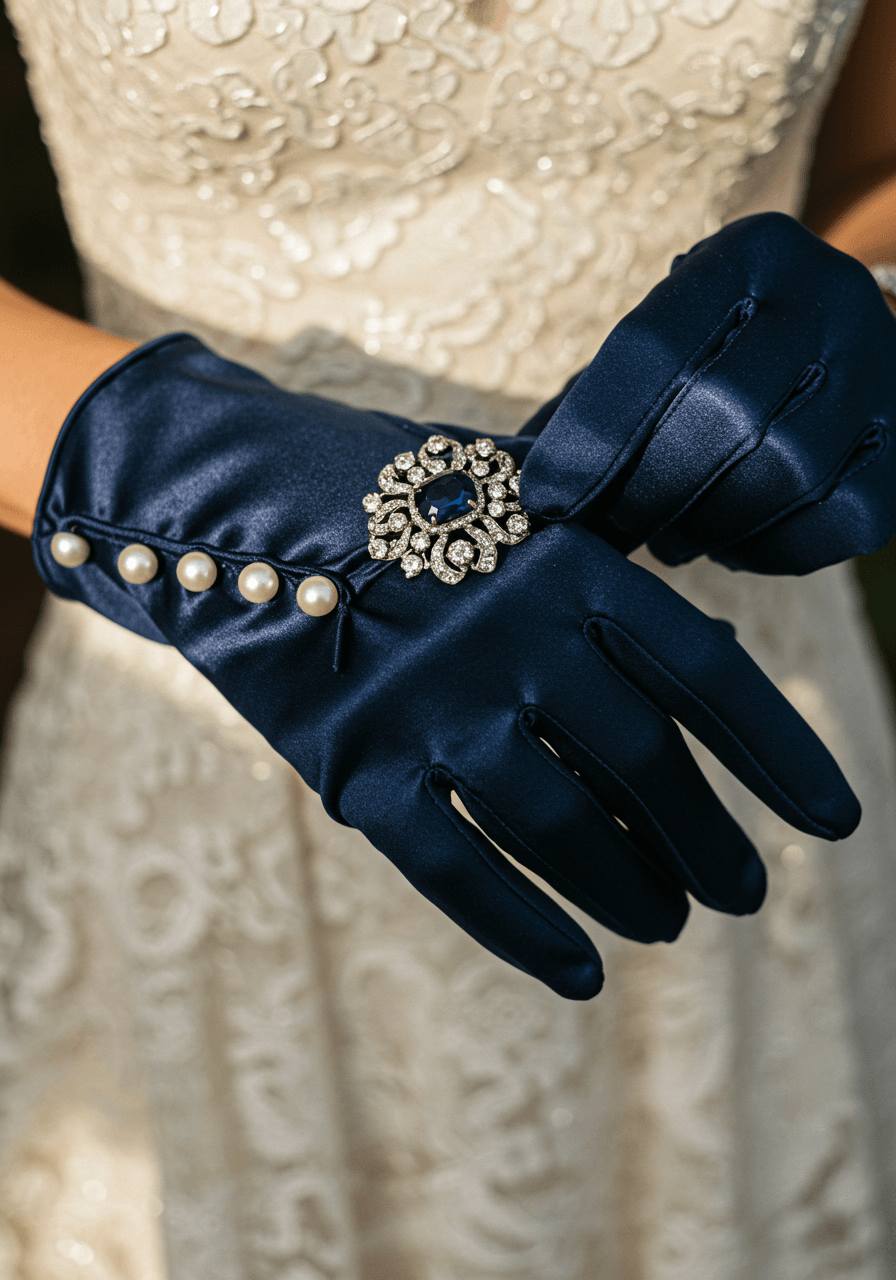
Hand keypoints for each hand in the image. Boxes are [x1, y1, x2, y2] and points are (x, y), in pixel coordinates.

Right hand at [33, 335, 858, 997]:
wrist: (235, 509)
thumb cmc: (394, 509)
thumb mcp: (511, 512)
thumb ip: (599, 581)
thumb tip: (703, 681)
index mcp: (564, 560)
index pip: (703, 674)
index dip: (779, 754)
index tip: (830, 822)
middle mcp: (509, 634)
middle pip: (641, 766)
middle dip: (706, 842)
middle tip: (742, 893)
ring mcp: (429, 705)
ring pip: (559, 827)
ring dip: (629, 889)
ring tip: (669, 922)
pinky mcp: (354, 766)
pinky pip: (455, 869)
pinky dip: (523, 930)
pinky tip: (578, 975)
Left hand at [521, 213, 895, 573]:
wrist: (838, 355)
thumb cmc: (715, 361)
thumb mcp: (661, 345)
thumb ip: (595, 402)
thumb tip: (505, 481)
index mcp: (752, 255)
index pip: (654, 346)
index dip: (590, 435)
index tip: (545, 498)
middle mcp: (833, 298)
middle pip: (725, 414)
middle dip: (646, 490)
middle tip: (606, 529)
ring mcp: (884, 375)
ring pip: (784, 474)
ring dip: (702, 525)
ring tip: (664, 536)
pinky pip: (831, 522)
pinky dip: (765, 549)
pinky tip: (730, 538)